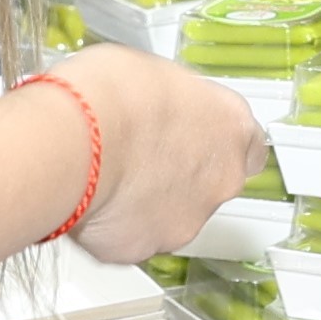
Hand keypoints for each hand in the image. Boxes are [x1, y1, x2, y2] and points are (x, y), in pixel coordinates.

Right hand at [0, 39, 265, 273]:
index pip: (249, 144)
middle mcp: (220, 179)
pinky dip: (114, 225)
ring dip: (148, 201)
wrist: (71, 142)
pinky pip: (132, 238)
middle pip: (211, 182)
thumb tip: (159, 101)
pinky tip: (91, 199)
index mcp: (231, 127)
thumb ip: (172, 98)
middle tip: (140, 152)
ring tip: (108, 174)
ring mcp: (186, 220)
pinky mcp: (143, 249)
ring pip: (173, 214)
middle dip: (180, 173)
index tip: (195, 134)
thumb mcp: (153, 70)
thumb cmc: (109, 95)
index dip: (216, 140)